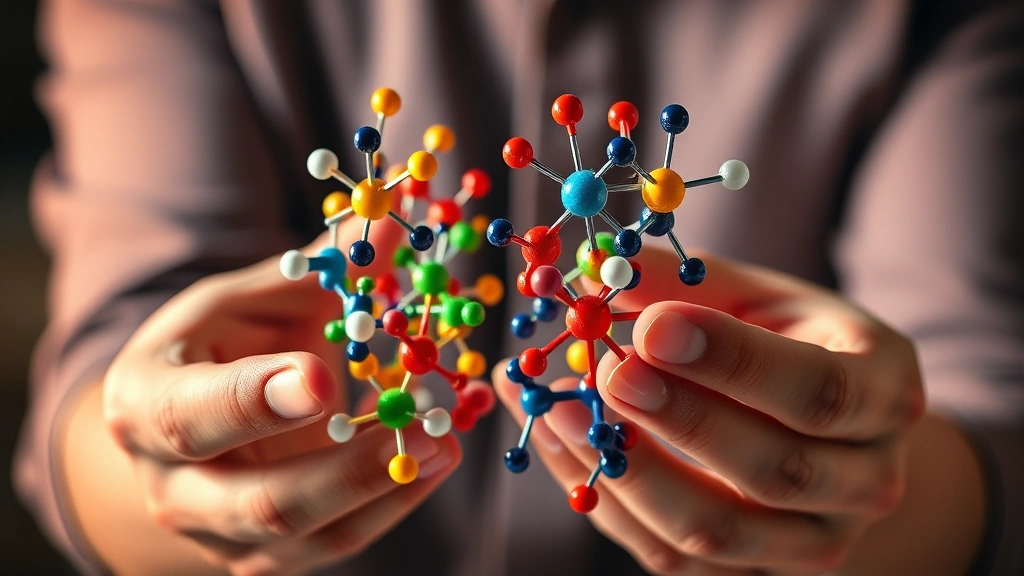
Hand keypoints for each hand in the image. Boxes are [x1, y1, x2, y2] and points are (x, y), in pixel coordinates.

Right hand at [102, 217, 462, 574]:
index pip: (190, 416)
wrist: (186, 416)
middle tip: (424, 431)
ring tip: (445, 447)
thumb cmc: (218, 343)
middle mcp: (170, 485)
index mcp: (143, 403)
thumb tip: (395, 214)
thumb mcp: (251, 297)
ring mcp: (217, 533)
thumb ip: (318, 268)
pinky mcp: (262, 555)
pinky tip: (431, 465)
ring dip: (384, 494)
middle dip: (348, 470)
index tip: (323, 375)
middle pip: (258, 502)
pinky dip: (389, 507)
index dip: (254, 401)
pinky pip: (331, 546)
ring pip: (303, 537)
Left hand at [495, 246, 924, 574]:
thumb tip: (595, 269)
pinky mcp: (756, 575)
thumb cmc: (790, 344)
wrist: (829, 431)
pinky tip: (560, 444)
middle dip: (682, 421)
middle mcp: (866, 480)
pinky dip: (607, 504)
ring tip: (561, 409)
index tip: (652, 329)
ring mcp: (814, 541)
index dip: (733, 362)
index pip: (818, 390)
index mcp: (884, 393)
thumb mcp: (760, 299)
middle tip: (608, 371)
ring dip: (629, 473)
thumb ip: (689, 284)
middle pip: (775, 470)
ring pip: (718, 531)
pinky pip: (673, 560)